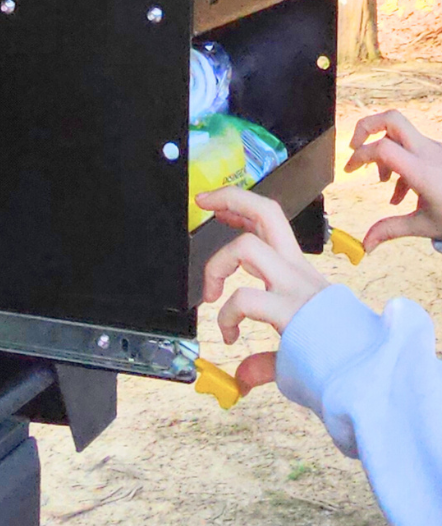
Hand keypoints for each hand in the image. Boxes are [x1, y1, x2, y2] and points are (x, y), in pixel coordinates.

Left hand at [197, 186, 329, 394]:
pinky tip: (229, 334)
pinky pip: (244, 298)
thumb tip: (242, 378)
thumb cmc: (339, 363)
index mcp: (299, 273)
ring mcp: (295, 288)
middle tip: (205, 201)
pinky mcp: (291, 310)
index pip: (271, 223)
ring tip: (211, 292)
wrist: (372, 379)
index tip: (219, 208)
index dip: (242, 209)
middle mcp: (298, 272)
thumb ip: (265, 361)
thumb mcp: (297, 350)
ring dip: (217, 264)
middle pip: (267, 212)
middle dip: (232, 198)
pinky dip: (227, 315)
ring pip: (249, 246)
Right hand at [344, 109, 441, 250]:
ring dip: (384, 151)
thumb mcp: (423, 225)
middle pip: (391, 119)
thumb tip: (365, 245)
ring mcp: (435, 150)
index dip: (360, 156)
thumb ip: (390, 230)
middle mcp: (428, 153)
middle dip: (366, 128)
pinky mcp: (439, 152)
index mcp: (422, 171)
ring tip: (382, 181)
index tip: (351, 170)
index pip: (382, 148)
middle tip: (355, 147)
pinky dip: (400, 161)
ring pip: (399, 135)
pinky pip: (412, 148)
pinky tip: (401, 191)